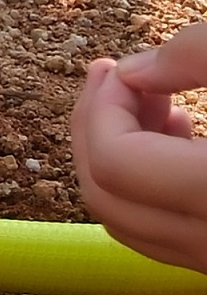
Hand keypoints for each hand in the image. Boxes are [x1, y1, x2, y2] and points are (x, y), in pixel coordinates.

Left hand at [78, 23, 206, 268]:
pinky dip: (154, 191)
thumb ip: (199, 55)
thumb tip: (132, 72)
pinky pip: (170, 239)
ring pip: (135, 227)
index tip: (116, 68)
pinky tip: (184, 140)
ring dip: (123, 161)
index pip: (117, 164)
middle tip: (119, 80)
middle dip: (97, 131)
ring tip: (157, 105)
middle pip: (110, 200)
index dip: (100, 107)